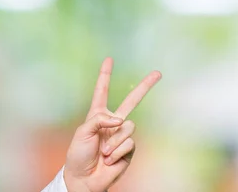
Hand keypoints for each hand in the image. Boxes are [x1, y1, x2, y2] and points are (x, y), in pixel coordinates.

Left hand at [63, 57, 161, 191]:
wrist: (85, 179)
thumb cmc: (79, 154)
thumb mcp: (83, 132)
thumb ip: (100, 119)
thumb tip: (121, 119)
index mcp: (96, 115)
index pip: (101, 91)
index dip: (105, 75)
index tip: (109, 59)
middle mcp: (111, 122)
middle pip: (131, 101)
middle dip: (145, 87)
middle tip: (158, 73)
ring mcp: (122, 135)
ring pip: (127, 127)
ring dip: (113, 141)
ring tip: (104, 153)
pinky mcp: (129, 149)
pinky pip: (129, 142)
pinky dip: (118, 151)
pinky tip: (110, 159)